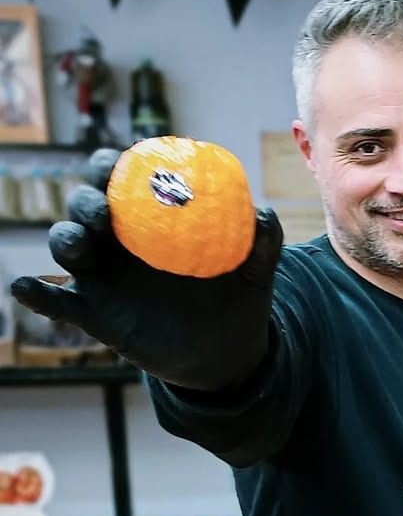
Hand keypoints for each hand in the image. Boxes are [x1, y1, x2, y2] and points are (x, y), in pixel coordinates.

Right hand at [10, 149, 282, 390]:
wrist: (226, 352)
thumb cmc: (236, 298)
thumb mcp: (255, 271)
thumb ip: (263, 242)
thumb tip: (262, 214)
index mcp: (154, 219)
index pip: (124, 180)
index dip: (113, 165)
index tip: (119, 162)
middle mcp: (120, 241)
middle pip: (87, 206)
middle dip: (87, 200)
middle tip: (104, 210)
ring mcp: (102, 275)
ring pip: (67, 245)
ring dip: (65, 238)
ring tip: (80, 246)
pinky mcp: (93, 312)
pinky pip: (57, 302)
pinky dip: (35, 293)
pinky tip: (25, 287)